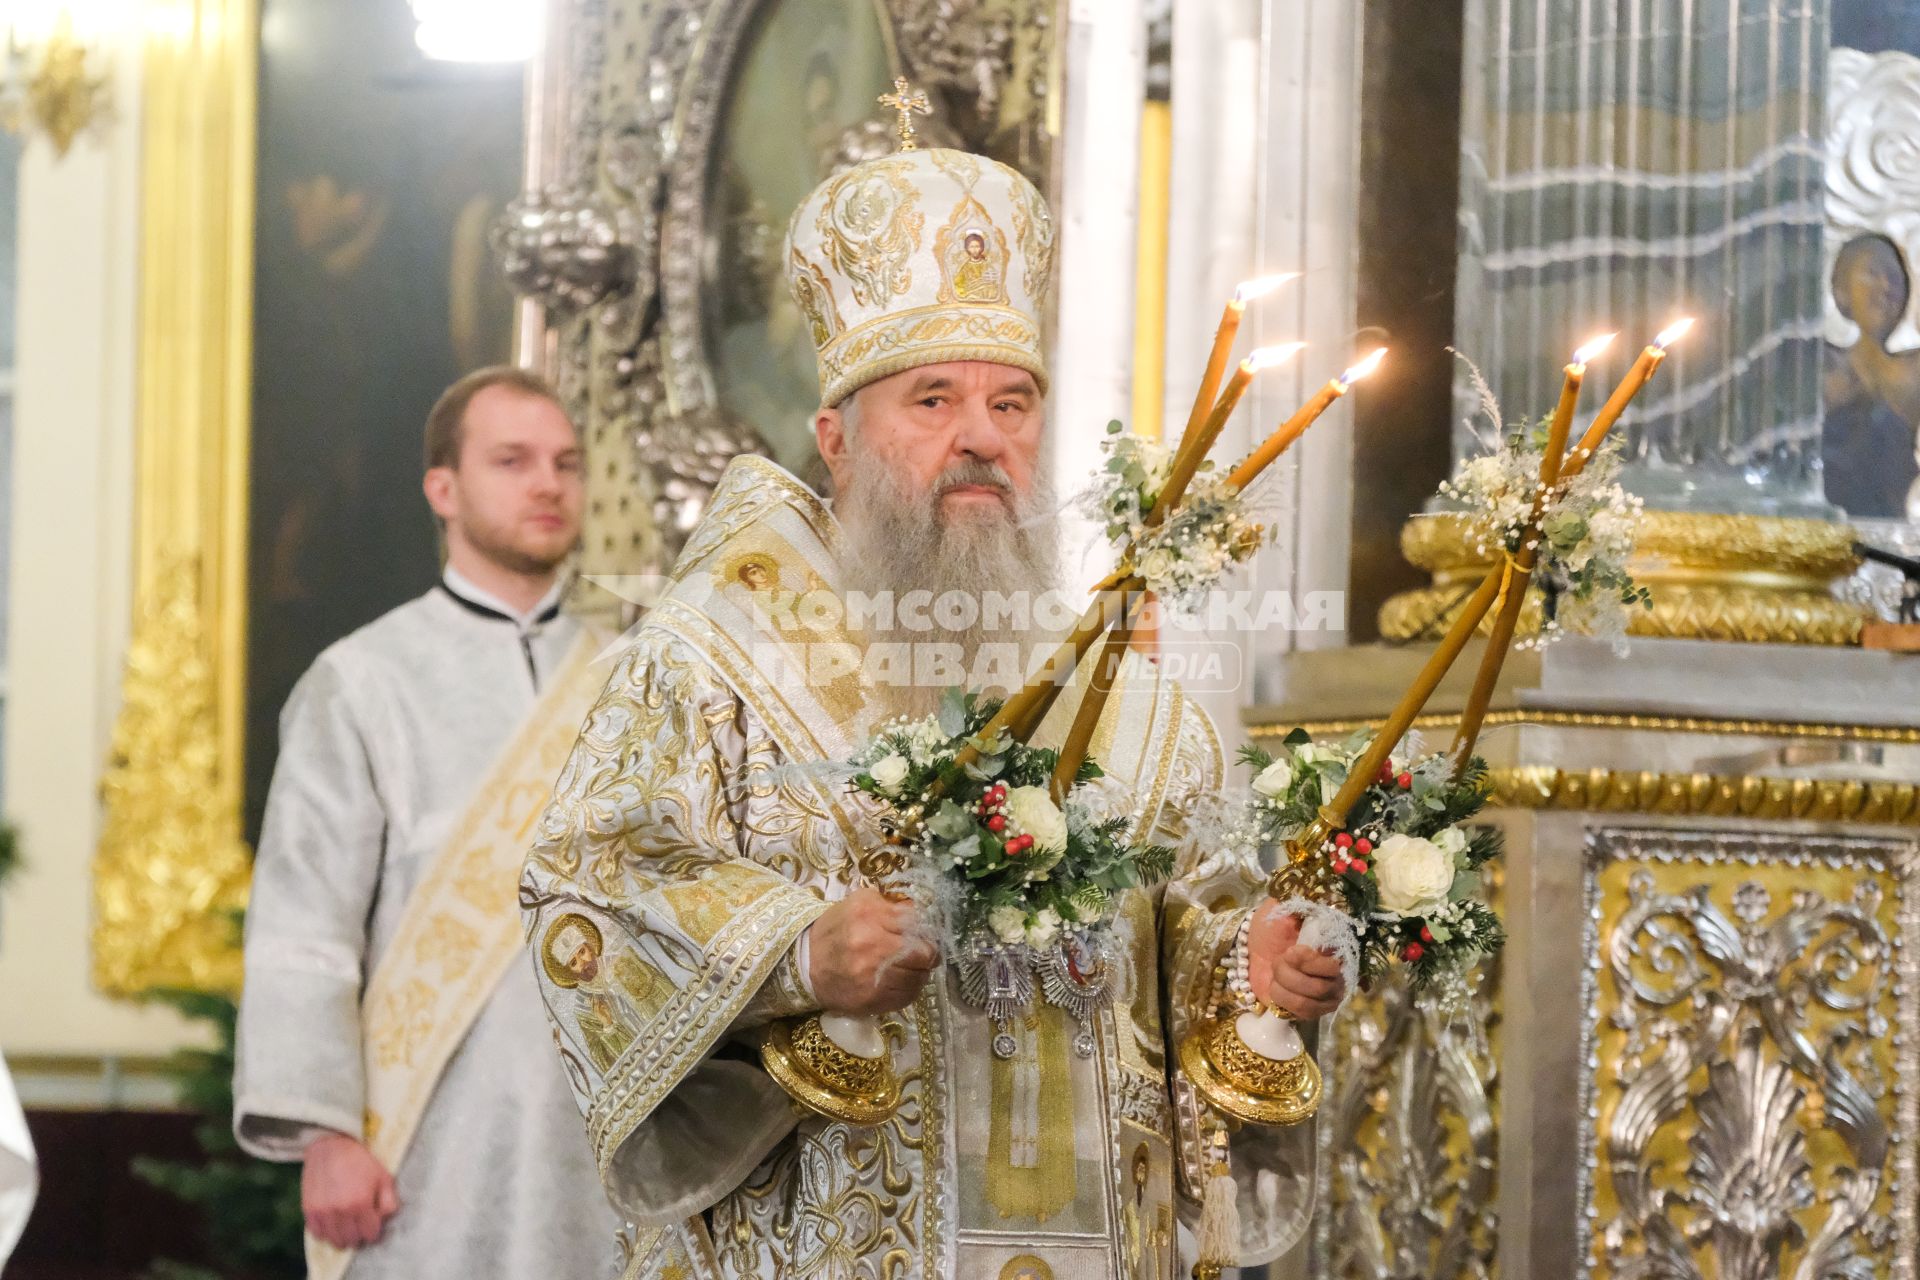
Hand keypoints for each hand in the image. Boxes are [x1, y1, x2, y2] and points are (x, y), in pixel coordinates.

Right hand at [302, 1132, 398, 1248]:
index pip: (370, 1234)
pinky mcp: (309, 1210)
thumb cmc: (359, 1161)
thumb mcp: (383, 1176)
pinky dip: (326, 1232)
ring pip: (334, 1241)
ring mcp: (323, 1212)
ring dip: (343, 1236)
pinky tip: (333, 1222)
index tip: (373, 1223)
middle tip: (361, 1224)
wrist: (331, 1145)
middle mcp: (340, 1210)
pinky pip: (317, 1234)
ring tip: (347, 1225)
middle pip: (352, 1241)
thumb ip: (389, 1200)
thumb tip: (386, 1218)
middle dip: (359, 1235)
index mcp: (361, 1202)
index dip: (374, 1230)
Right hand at [805, 887, 938, 1014]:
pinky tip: (899, 982)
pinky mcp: (872, 1001)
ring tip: (909, 968)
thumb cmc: (836, 930)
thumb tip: (922, 913)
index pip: (918, 923)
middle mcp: (873, 947)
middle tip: (924, 953)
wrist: (805, 964)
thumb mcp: (859, 904)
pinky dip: (909, 989)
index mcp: (870, 917)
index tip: (924, 933)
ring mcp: (874, 977)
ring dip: (919, 972)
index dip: (925, 929)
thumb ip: (891, 905)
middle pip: (925, 953)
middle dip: (928, 953)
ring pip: (919, 977)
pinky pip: (907, 997)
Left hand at [1247, 903, 1346, 1020]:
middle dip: (1288, 973)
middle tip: (1278, 958)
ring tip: (1275, 972)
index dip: (1310, 961)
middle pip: (1320, 988)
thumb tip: (1315, 896)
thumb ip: (1299, 903)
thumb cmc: (1272, 927)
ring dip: (1282, 985)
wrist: (1252, 949)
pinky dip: (1281, 1000)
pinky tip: (1276, 987)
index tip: (1290, 950)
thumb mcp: (1281, 909)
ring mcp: (1328, 994)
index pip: (1336, 964)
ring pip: (1306, 1002)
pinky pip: (1301, 1014)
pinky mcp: (1314, 1010)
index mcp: (1336, 946)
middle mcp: (1339, 973)